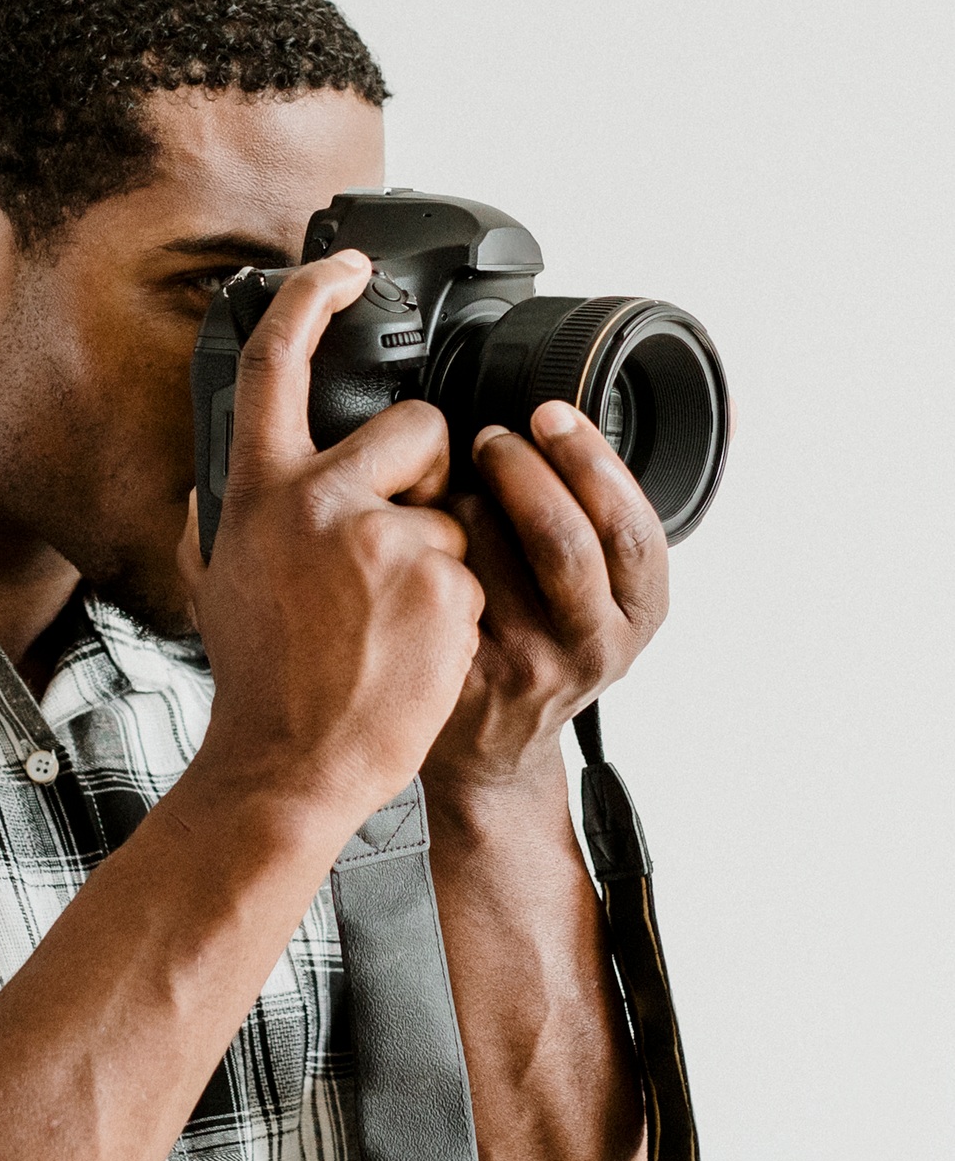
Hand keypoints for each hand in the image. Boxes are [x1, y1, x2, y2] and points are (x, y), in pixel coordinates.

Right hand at [179, 252, 483, 833]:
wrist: (291, 763)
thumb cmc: (259, 680)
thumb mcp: (220, 580)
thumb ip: (228, 518)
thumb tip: (217, 482)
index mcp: (259, 493)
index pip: (274, 364)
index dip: (311, 297)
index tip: (347, 268)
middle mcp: (317, 500)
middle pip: (417, 428)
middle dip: (429, 475)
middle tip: (397, 543)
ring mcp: (383, 539)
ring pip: (455, 511)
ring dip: (440, 557)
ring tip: (389, 619)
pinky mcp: (440, 581)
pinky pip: (473, 569)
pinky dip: (454, 608)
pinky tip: (410, 646)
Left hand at [422, 400, 668, 797]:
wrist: (494, 748)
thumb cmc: (552, 652)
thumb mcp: (617, 595)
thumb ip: (637, 513)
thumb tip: (735, 412)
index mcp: (640, 616)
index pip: (629, 528)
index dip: (589, 460)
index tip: (554, 415)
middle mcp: (592, 648)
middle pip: (562, 538)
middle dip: (521, 467)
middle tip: (493, 437)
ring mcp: (527, 667)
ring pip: (491, 551)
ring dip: (467, 498)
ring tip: (460, 486)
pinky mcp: (465, 675)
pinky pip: (441, 581)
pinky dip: (429, 538)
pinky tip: (425, 530)